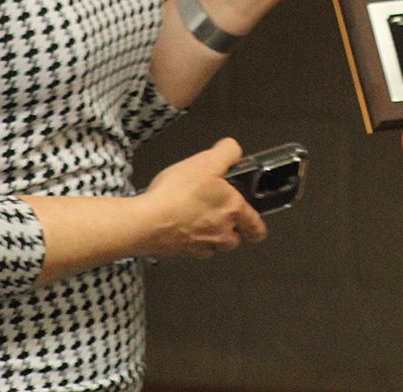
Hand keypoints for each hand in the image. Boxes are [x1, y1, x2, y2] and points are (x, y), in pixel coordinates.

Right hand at [138, 138, 266, 257]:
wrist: (145, 222)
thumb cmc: (176, 194)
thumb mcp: (207, 161)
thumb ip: (227, 152)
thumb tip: (234, 150)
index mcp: (232, 210)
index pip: (255, 226)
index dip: (257, 227)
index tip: (257, 228)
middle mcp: (220, 232)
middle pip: (234, 239)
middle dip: (232, 231)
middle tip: (223, 218)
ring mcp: (200, 246)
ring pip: (214, 246)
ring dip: (211, 237)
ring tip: (199, 219)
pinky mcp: (180, 253)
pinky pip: (192, 250)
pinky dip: (189, 241)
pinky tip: (179, 226)